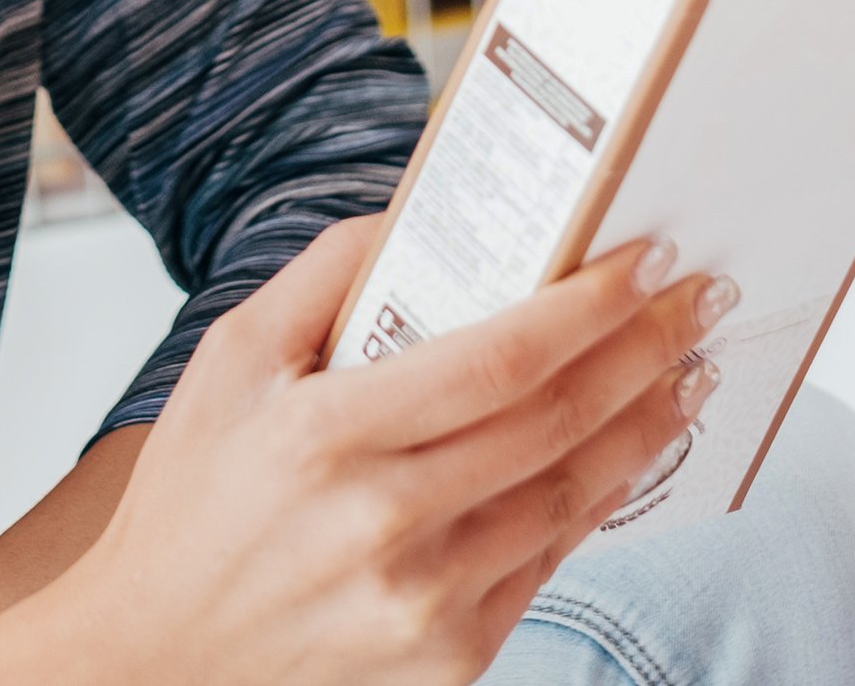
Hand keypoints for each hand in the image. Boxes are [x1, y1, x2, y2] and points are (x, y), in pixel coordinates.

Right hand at [0, 215, 736, 685]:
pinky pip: (546, 565)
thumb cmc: (191, 500)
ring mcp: (422, 601)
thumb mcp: (228, 361)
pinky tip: (625, 458)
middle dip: (646, 349)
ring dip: (645, 427)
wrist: (154, 656)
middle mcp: (382, 522)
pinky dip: (599, 504)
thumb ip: (322, 274)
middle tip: (700, 298)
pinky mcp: (448, 658)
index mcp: (325, 434)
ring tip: (688, 373)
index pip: (498, 358)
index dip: (589, 306)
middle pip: (556, 422)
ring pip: (572, 499)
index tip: (648, 258)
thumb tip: (415, 212)